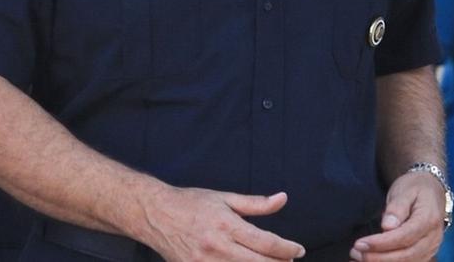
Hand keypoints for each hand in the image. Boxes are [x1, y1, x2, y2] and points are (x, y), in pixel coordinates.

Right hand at [136, 184, 304, 260]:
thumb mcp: (223, 198)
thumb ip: (255, 203)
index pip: (267, 243)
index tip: (298, 250)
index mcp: (226, 224)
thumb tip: (282, 198)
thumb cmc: (190, 203)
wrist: (155, 214)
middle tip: (288, 260)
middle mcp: (218, 246)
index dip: (288, 249)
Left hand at [350, 171, 444, 260]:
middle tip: (356, 253)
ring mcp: (431, 248)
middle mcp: (433, 238)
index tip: (360, 244)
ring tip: (359, 257)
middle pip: (407, 255)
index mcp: (428, 220)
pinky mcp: (425, 253)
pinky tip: (372, 260)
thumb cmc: (415, 188)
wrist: (432, 190)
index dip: (381, 243)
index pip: (404, 237)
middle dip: (379, 257)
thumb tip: (387, 226)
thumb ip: (396, 208)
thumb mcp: (404, 190)